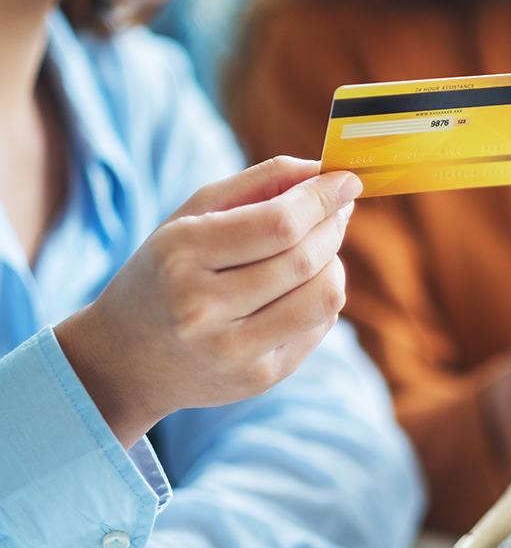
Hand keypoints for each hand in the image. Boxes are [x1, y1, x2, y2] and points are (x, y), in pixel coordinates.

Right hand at [54, 157, 362, 447]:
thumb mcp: (192, 216)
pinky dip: (324, 296)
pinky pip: (320, 326)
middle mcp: (202, 308)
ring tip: (320, 248)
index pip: (277, 224)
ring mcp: (232, 350)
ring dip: (335, 262)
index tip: (348, 179)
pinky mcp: (259, 377)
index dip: (322, 199)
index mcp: (180, 255)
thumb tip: (323, 170)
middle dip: (332, 226)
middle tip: (338, 208)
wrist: (126, 359)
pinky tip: (302, 286)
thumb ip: (257, 183)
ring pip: (324, 297)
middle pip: (303, 259)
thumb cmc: (166, 271)